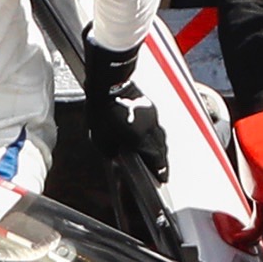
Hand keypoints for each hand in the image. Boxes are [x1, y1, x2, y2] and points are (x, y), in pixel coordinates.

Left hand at [76, 39, 168, 177]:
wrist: (108, 84)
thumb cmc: (102, 110)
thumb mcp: (99, 137)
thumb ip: (110, 150)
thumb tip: (115, 155)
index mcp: (139, 139)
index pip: (155, 159)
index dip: (160, 170)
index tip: (162, 177)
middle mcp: (150, 129)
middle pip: (161, 148)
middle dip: (162, 159)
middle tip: (162, 168)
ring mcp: (152, 116)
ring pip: (161, 135)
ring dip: (160, 146)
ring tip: (158, 152)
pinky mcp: (150, 106)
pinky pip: (156, 124)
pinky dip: (155, 132)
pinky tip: (150, 133)